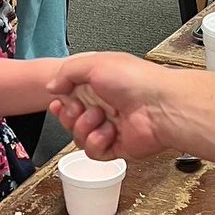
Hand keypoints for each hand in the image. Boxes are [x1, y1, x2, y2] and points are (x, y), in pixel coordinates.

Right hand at [47, 52, 171, 159]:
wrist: (161, 106)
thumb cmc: (135, 80)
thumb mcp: (93, 63)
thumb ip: (67, 72)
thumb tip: (52, 86)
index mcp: (100, 84)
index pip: (71, 96)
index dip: (61, 101)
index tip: (57, 102)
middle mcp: (105, 105)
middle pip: (72, 119)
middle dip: (70, 115)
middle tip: (79, 108)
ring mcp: (111, 127)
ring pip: (79, 137)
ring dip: (85, 128)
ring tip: (101, 118)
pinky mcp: (117, 147)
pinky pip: (94, 152)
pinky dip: (97, 142)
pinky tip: (109, 132)